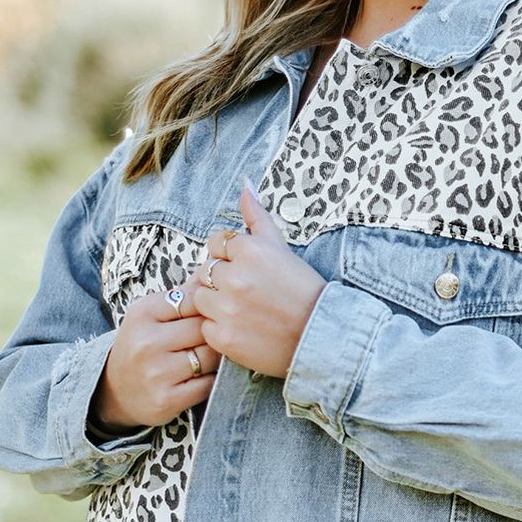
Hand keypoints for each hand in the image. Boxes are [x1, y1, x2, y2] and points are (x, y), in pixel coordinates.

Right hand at [90, 287, 220, 432]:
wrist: (115, 391)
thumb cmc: (142, 345)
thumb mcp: (151, 314)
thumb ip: (183, 295)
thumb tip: (212, 273)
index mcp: (143, 314)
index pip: (194, 299)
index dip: (209, 307)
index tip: (210, 314)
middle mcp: (147, 342)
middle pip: (204, 328)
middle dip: (215, 333)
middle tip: (218, 337)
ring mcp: (156, 373)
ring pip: (210, 357)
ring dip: (217, 357)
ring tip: (210, 356)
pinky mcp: (167, 399)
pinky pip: (208, 384)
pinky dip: (212, 380)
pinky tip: (204, 376)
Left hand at [191, 180, 327, 378]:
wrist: (320, 335)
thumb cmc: (302, 290)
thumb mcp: (280, 248)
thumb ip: (257, 216)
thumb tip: (245, 184)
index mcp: (249, 250)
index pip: (216, 244)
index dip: (230, 258)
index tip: (248, 271)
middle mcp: (235, 277)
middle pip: (205, 270)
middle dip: (222, 280)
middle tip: (249, 293)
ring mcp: (227, 308)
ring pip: (201, 298)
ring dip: (216, 304)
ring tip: (244, 310)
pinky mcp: (224, 337)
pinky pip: (206, 327)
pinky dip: (221, 329)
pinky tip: (244, 328)